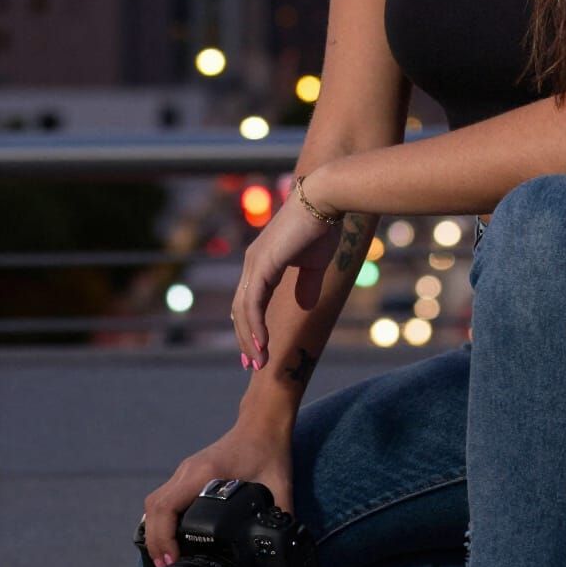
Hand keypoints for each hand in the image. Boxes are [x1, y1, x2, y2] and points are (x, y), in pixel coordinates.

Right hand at [143, 421, 294, 566]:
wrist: (263, 424)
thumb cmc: (270, 450)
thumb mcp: (278, 485)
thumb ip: (281, 515)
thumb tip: (285, 546)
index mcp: (204, 473)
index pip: (167, 506)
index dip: (163, 537)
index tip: (171, 560)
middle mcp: (188, 471)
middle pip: (154, 507)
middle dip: (155, 541)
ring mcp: (185, 471)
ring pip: (155, 503)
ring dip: (156, 531)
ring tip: (167, 558)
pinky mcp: (188, 475)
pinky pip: (164, 499)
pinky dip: (162, 520)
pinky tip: (172, 538)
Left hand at [231, 180, 343, 366]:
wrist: (324, 200)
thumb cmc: (322, 226)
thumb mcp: (315, 263)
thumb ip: (307, 284)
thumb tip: (305, 305)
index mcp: (262, 263)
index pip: (249, 301)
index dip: (251, 327)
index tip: (257, 351)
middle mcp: (252, 264)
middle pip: (241, 310)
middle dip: (245, 339)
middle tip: (253, 366)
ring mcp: (255, 264)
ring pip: (244, 311)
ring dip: (250, 339)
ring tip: (259, 362)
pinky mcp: (263, 265)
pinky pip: (254, 303)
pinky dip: (255, 326)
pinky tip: (262, 343)